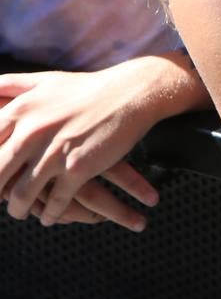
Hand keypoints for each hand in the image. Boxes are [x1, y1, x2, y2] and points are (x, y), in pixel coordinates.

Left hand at [0, 66, 162, 229]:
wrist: (131, 93)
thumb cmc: (87, 88)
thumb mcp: (44, 81)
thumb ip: (11, 84)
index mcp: (19, 111)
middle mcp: (31, 132)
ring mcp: (55, 152)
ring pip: (22, 195)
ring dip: (18, 209)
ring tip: (20, 212)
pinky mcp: (78, 168)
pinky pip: (56, 202)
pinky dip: (50, 214)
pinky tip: (50, 217)